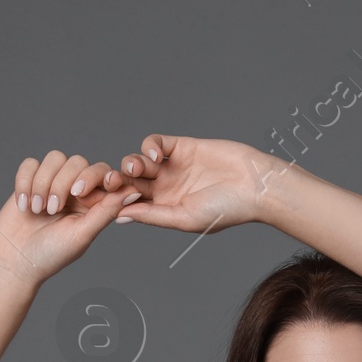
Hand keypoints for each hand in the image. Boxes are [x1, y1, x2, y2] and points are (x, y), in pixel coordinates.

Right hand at [0, 148, 145, 286]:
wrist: (16, 261)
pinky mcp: (29, 180)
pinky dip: (25, 182)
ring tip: (38, 210)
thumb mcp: (82, 235)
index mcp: (93, 203)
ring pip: (55, 158)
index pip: (102, 173)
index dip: (95, 176)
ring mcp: (52, 182)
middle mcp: (74, 189)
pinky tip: (24, 205)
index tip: (81, 193)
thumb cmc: (52, 254)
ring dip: (44, 183)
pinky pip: (31, 164)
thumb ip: (106, 212)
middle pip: (77, 162)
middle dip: (64, 183)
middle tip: (54, 210)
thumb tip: (133, 193)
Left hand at [98, 135, 276, 234]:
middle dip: (117, 181)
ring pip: (139, 162)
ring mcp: (172, 167)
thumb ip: (153, 216)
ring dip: (131, 164)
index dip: (116, 201)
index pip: (132, 204)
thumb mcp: (184, 218)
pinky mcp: (181, 146)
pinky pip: (154, 143)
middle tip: (111, 182)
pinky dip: (148, 147)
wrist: (253, 185)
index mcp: (165, 210)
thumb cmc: (225, 210)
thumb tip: (120, 217)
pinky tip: (155, 157)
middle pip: (130, 183)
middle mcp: (166, 188)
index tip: (107, 202)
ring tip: (138, 170)